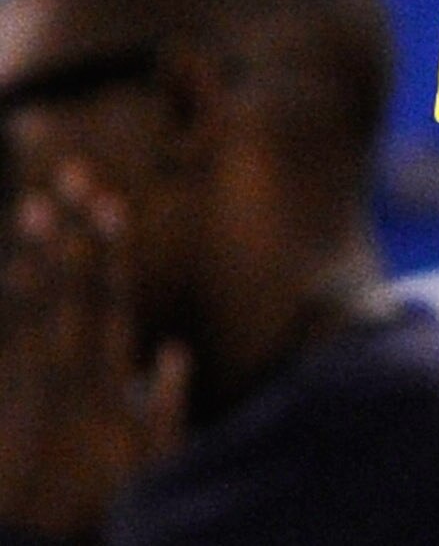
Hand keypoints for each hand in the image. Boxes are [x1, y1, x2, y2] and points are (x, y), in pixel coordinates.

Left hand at [0, 164, 188, 538]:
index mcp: (105, 392)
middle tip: (64, 179)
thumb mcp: (151, 469)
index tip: (108, 204)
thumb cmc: (98, 515)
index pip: (109, 305)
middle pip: (66, 296)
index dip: (108, 252)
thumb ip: (163, 408)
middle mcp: (61, 384)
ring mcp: (19, 397)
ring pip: (23, 315)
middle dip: (68, 235)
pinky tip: (1, 276)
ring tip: (25, 209)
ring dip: (25, 260)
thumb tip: (169, 351)